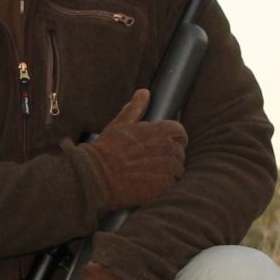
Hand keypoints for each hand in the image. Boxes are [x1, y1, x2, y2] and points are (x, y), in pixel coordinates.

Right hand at [82, 89, 186, 210]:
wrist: (99, 176)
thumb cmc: (107, 149)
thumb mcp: (120, 124)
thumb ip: (135, 108)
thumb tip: (144, 92)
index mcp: (160, 131)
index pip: (180, 131)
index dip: (175, 137)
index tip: (168, 142)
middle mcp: (168, 149)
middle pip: (180, 151)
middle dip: (170, 154)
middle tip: (153, 160)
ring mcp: (168, 169)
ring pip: (178, 168)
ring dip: (169, 170)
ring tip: (151, 173)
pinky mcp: (164, 186)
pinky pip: (172, 183)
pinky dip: (164, 184)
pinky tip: (150, 184)